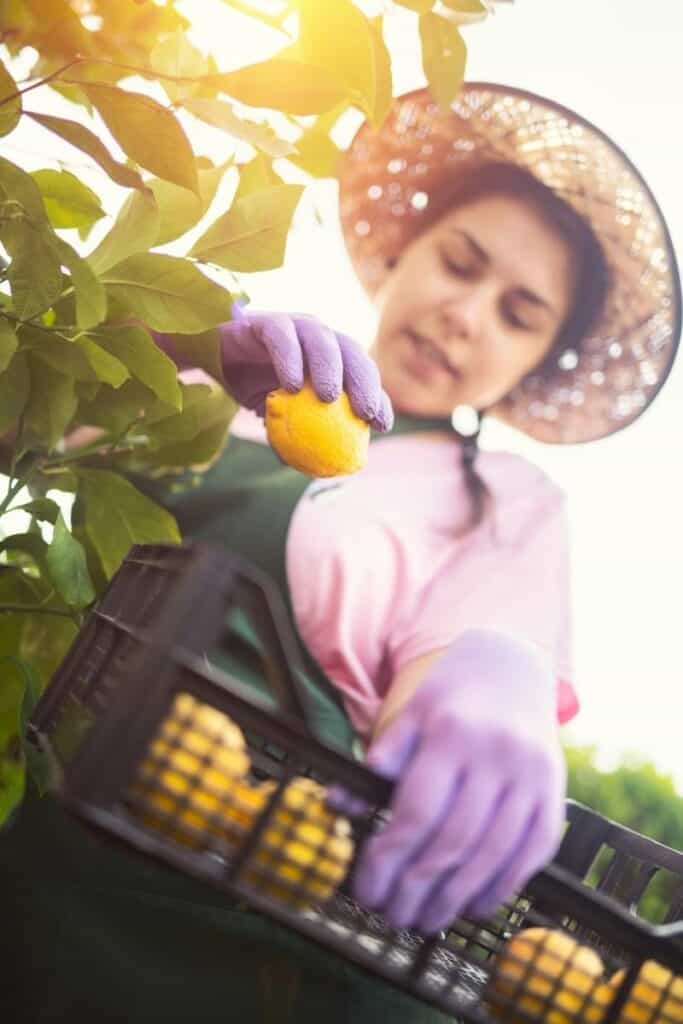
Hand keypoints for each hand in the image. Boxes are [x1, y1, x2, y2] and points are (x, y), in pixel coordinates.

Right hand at [218, 304, 392, 430]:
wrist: (214, 363)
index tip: (382, 426)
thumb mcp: (281, 418)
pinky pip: (282, 336)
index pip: (363, 376)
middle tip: (365, 411)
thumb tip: (321, 471)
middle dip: (364, 381)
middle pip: (352, 352)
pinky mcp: (266, 322)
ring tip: (328, 397)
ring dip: (329, 366)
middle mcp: (319, 339)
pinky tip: (291, 385)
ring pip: (321, 338)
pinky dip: (289, 357)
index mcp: (331, 359)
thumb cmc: (254, 389)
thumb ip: (300, 437)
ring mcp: (294, 326)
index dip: (378, 399)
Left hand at [352, 629, 566, 932]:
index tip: (366, 889)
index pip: (416, 812)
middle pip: (453, 841)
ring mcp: (531, 777)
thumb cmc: (451, 697)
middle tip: (392, 915)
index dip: (388, 859)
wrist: (513, 666)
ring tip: (426, 919)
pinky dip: (501, 886)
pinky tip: (472, 905)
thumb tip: (336, 804)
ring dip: (455, 898)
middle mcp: (496, 756)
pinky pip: (531, 854)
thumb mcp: (411, 714)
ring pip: (492, 854)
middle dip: (417, 888)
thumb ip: (381, 759)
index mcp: (452, 734)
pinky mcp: (555, 794)